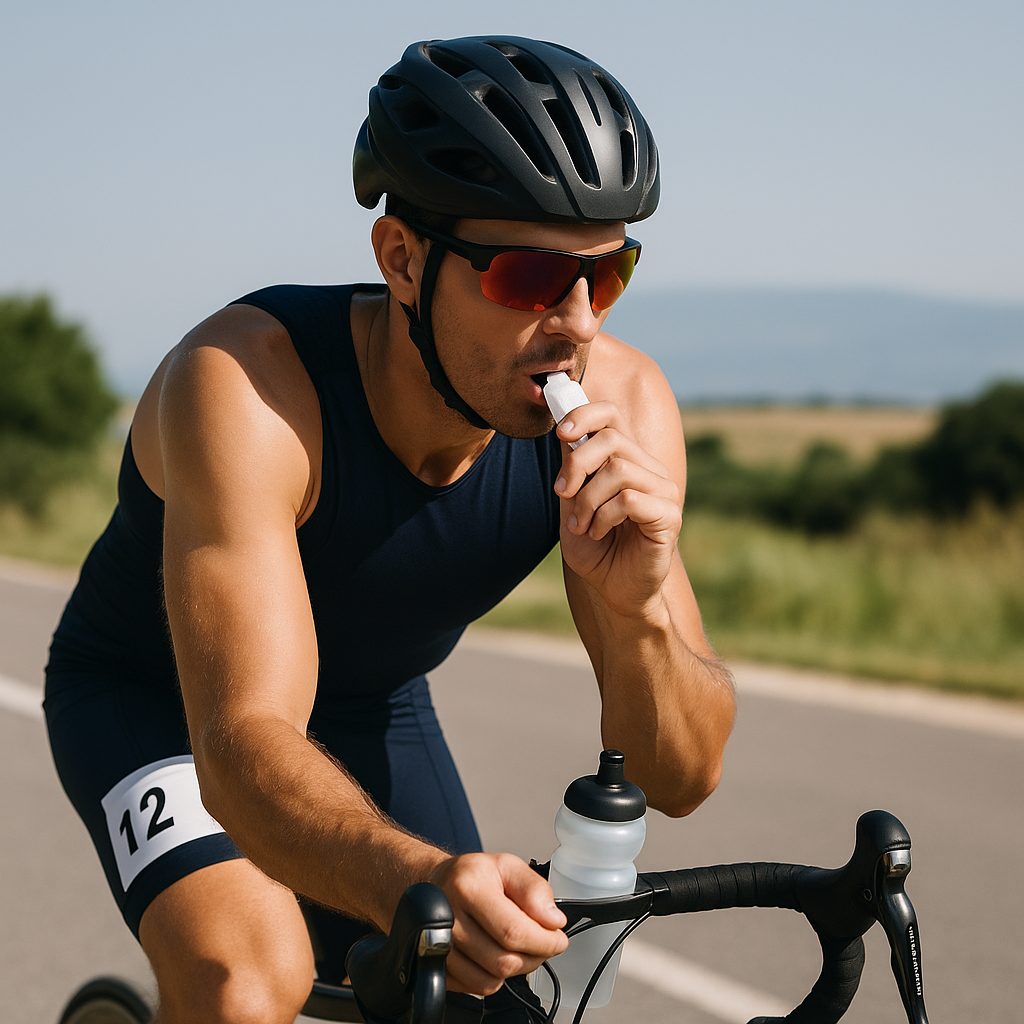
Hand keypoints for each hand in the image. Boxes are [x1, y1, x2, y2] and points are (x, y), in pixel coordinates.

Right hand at [427, 853, 567, 995]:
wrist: (440, 883)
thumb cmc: (474, 875)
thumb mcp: (509, 866)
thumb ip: (535, 890)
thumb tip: (553, 921)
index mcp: (468, 888)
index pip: (513, 931)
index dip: (543, 941)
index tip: (558, 939)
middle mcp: (448, 919)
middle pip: (504, 961)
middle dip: (534, 956)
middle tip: (543, 942)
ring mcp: (440, 946)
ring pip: (492, 980)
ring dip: (516, 969)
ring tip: (519, 946)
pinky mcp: (438, 966)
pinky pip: (477, 987)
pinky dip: (495, 976)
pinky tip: (497, 952)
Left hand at [553, 401, 682, 615]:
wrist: (614, 591)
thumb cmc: (596, 549)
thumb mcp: (572, 504)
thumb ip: (572, 469)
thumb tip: (564, 429)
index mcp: (627, 460)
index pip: (611, 416)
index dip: (585, 414)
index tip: (561, 433)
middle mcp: (649, 470)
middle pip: (611, 439)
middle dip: (577, 464)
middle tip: (562, 493)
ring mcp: (663, 491)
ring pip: (619, 470)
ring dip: (588, 499)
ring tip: (582, 525)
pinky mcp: (669, 515)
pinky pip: (630, 499)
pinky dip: (604, 516)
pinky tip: (598, 533)